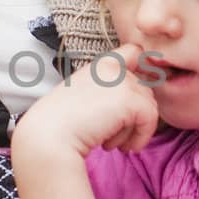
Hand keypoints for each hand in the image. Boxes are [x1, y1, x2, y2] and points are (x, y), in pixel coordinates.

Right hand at [13, 43, 160, 164]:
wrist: (48, 135)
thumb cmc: (59, 124)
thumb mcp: (84, 98)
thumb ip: (107, 92)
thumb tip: (137, 104)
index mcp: (100, 65)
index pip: (134, 51)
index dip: (143, 69)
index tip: (134, 97)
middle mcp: (112, 67)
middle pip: (145, 90)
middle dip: (133, 116)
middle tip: (111, 135)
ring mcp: (122, 81)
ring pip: (149, 107)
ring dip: (133, 130)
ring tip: (111, 142)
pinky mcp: (129, 100)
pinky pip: (150, 119)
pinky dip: (140, 138)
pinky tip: (121, 147)